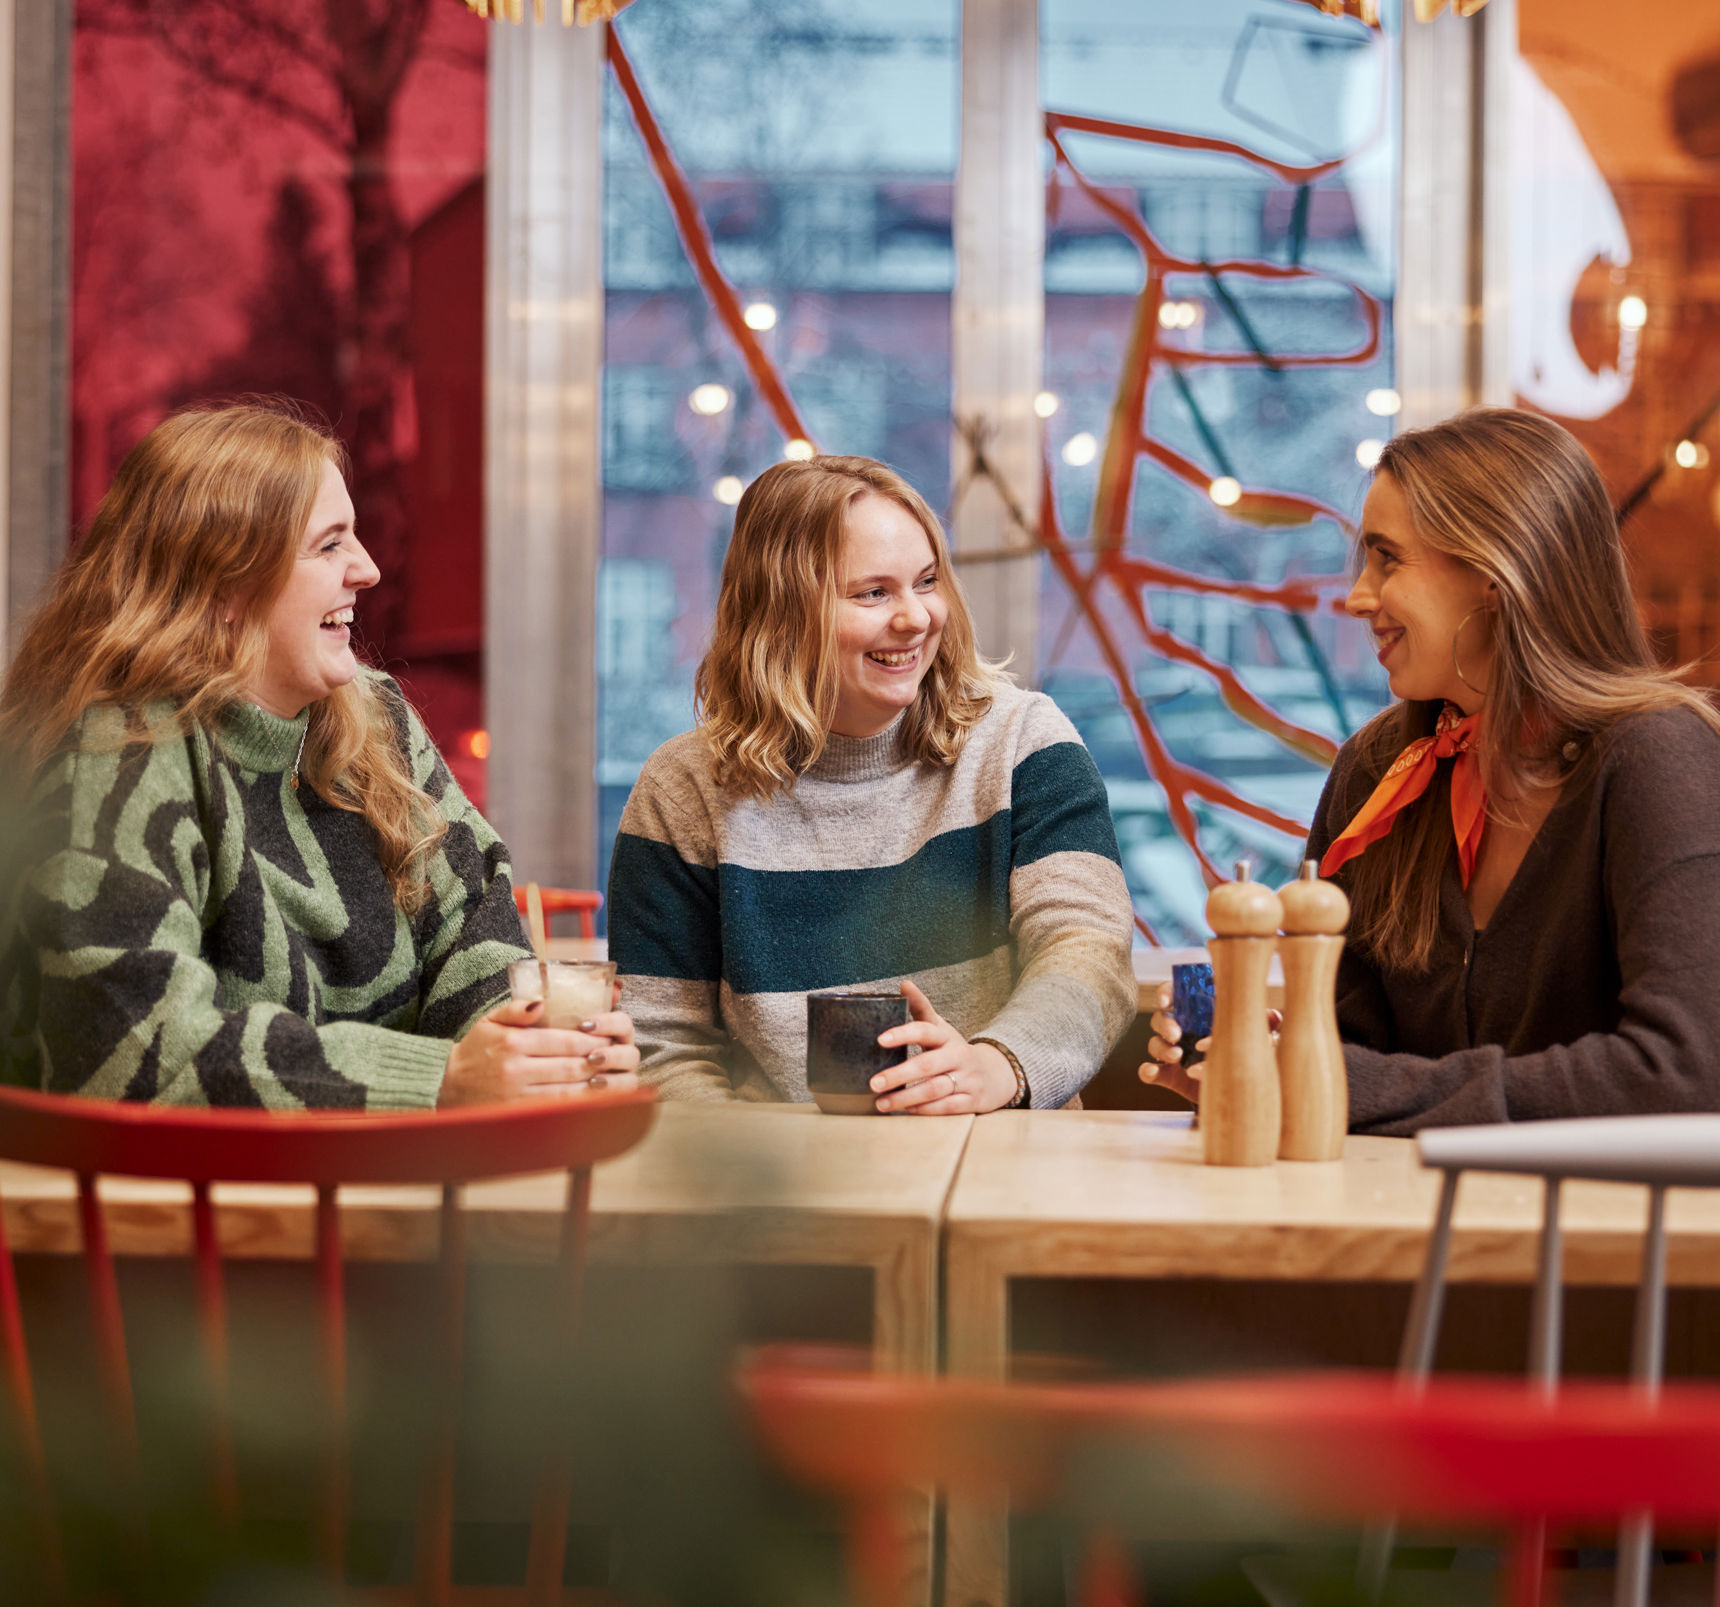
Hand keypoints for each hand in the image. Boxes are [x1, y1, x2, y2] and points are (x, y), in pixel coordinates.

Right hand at [439, 996, 641, 1106]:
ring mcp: (517, 1095)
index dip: (592, 1042)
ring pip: (567, 1092)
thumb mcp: (489, 1020)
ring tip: (613, 1080)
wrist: (445, 1084)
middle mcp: (516, 1070)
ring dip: (594, 1088)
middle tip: (617, 1059)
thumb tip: (541, 1002)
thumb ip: (516, 1009)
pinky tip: (593, 1102)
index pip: (564, 1042)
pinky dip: (576, 1107)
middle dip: (598, 1063)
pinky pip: (554, 1112)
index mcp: (514, 1043)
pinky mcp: (517, 1114)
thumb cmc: (474, 1050)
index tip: (609, 1040)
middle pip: (570, 1067)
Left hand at [869, 980, 1018, 1114]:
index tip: (880, 1039)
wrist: (995, 1074)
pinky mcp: (972, 1100)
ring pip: (934, 1089)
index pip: (924, 1030)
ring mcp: (967, 1078)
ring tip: (881, 1102)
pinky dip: (924, 1110)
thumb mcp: (941, 1028)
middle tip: (874, 1082)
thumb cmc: (954, 1050)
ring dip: (906, 1098)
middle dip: (898, 1075)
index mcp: (946, 1036)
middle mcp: (958, 1055)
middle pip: (926, 1065)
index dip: (903, 1033)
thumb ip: (921, 1008)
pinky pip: (945, 1107)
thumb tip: (904, 983)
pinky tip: (905, 1110)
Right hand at [1138, 981, 1281, 1106]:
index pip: (1175, 994)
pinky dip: (1148, 1071)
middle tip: (1176, 1034)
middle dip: (1165, 1024)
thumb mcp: (1254, 1035)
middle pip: (1162, 1017)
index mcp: (1198, 1012)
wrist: (1237, 1089)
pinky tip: (1150, 1072)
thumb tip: (1275, 1015)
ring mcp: (1172, 1051)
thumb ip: (1262, 1023)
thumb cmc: (1245, 1053)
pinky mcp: (1168, 1075)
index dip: (1166, 993)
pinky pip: (1150, 1070)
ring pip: (1155, 1043)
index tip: (1167, 1002)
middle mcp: (1181, 1028)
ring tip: (1176, 1056)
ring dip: (1161, 1047)